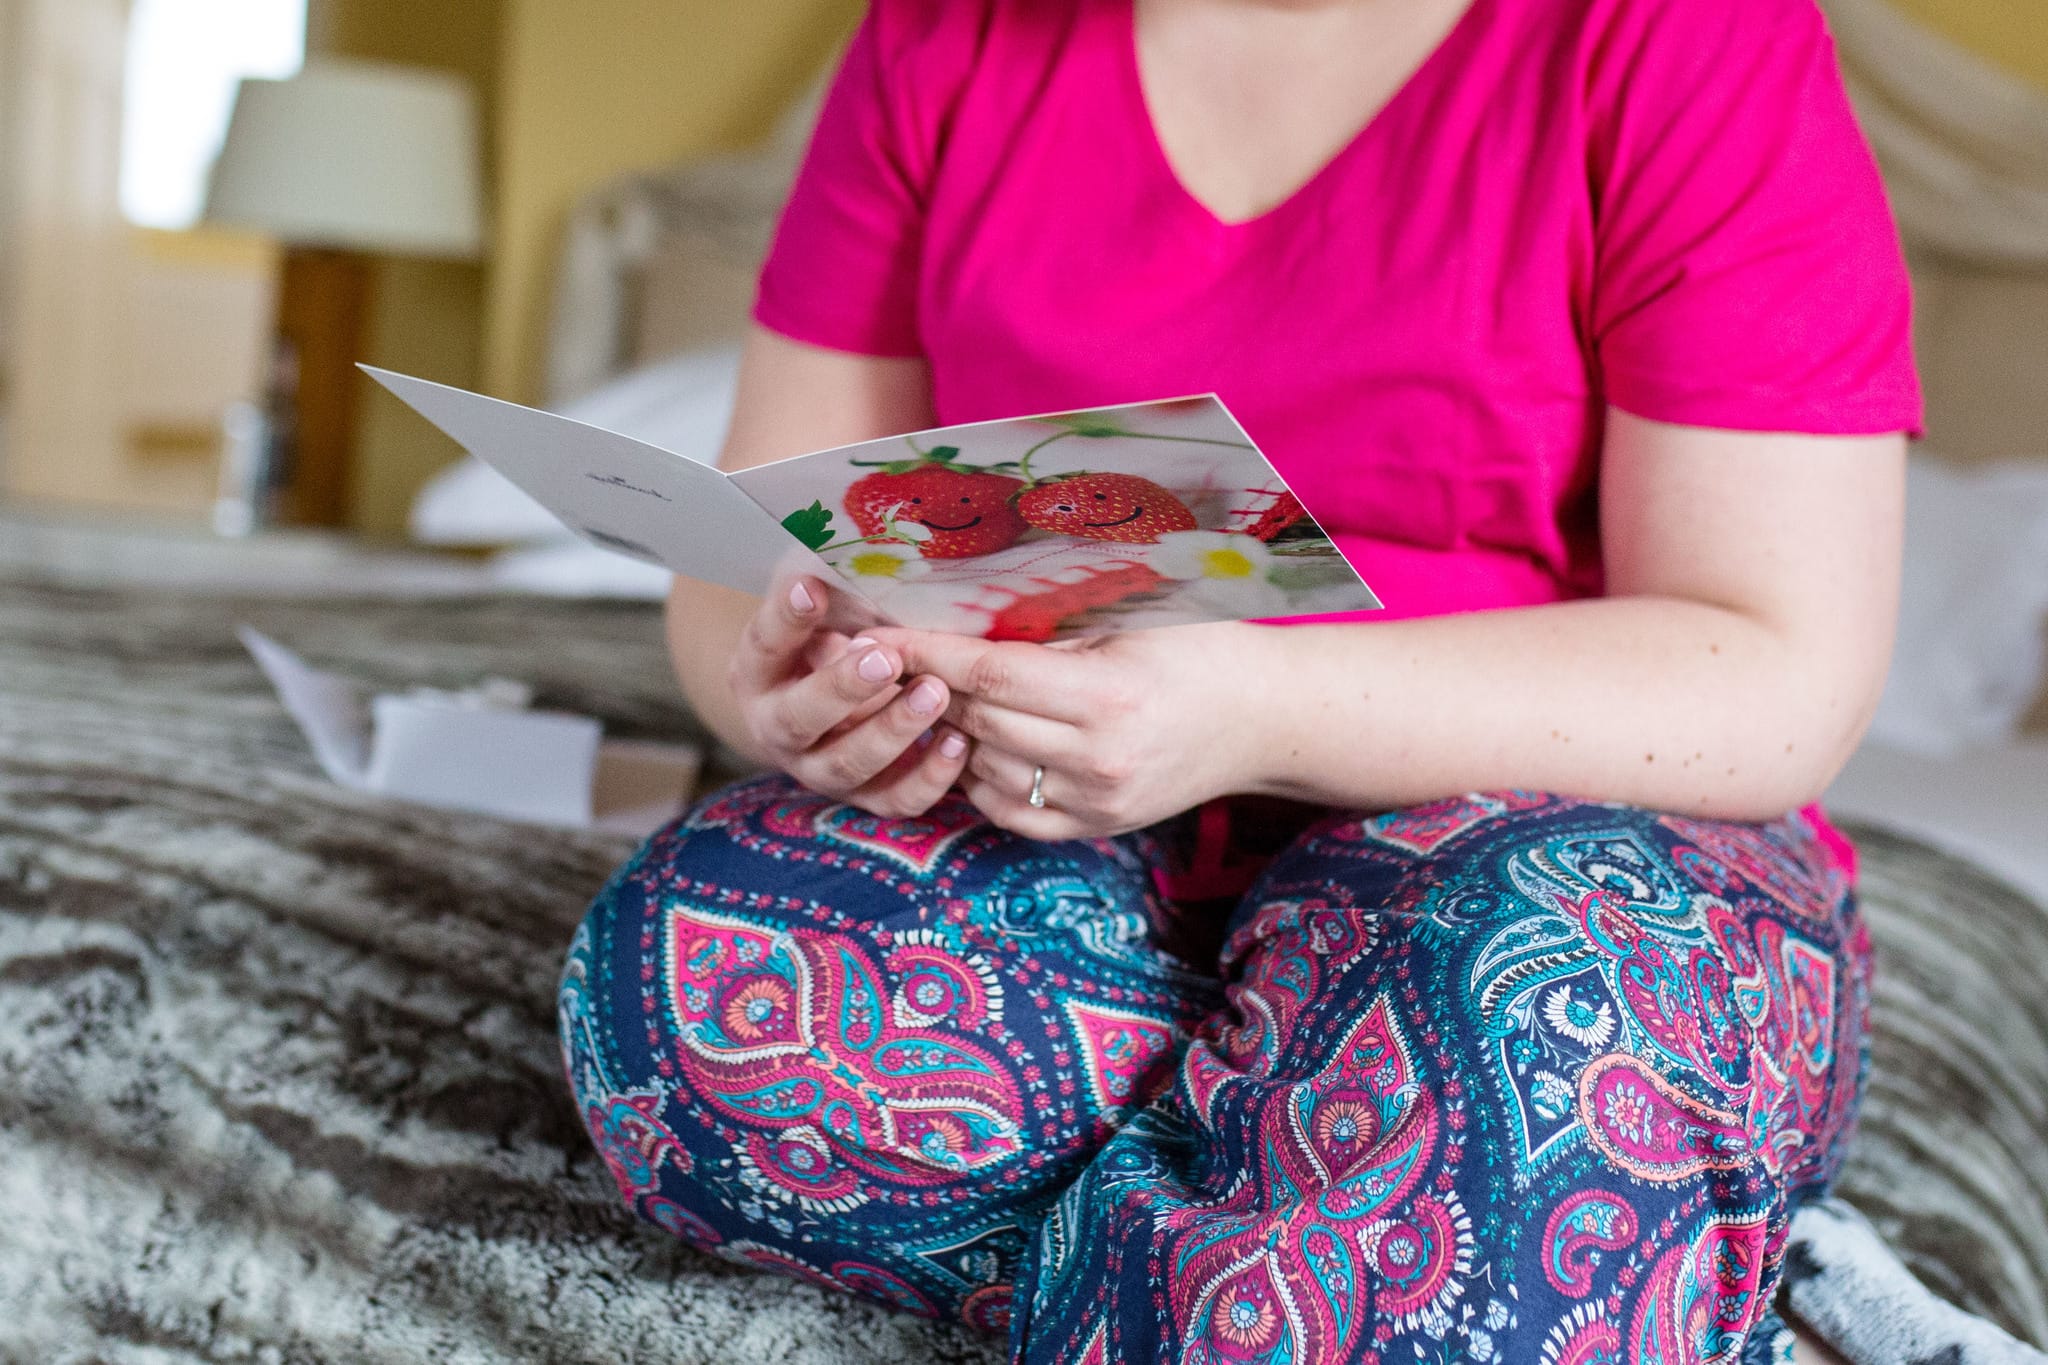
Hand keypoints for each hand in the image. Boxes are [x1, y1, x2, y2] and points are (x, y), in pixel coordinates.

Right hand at [730, 570, 970, 817]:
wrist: (833, 705)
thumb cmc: (833, 638)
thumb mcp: (823, 609)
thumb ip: (832, 586)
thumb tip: (862, 542)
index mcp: (758, 673)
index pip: (764, 644)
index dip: (786, 618)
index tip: (812, 587)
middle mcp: (779, 729)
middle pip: (800, 718)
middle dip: (842, 689)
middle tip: (885, 658)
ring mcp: (820, 770)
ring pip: (848, 765)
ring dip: (892, 731)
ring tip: (934, 693)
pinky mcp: (866, 798)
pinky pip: (894, 801)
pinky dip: (929, 778)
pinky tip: (959, 742)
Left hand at [868, 621, 1273, 837]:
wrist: (1266, 717)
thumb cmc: (1203, 650)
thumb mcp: (1131, 624)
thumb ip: (1050, 634)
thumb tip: (959, 626)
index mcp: (1106, 696)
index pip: (988, 673)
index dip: (924, 652)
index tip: (876, 633)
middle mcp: (1097, 758)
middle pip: (979, 720)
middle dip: (928, 687)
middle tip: (888, 659)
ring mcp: (1095, 801)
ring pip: (984, 767)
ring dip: (952, 732)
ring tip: (932, 697)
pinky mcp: (1096, 828)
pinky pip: (1008, 811)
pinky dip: (979, 779)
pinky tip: (975, 746)